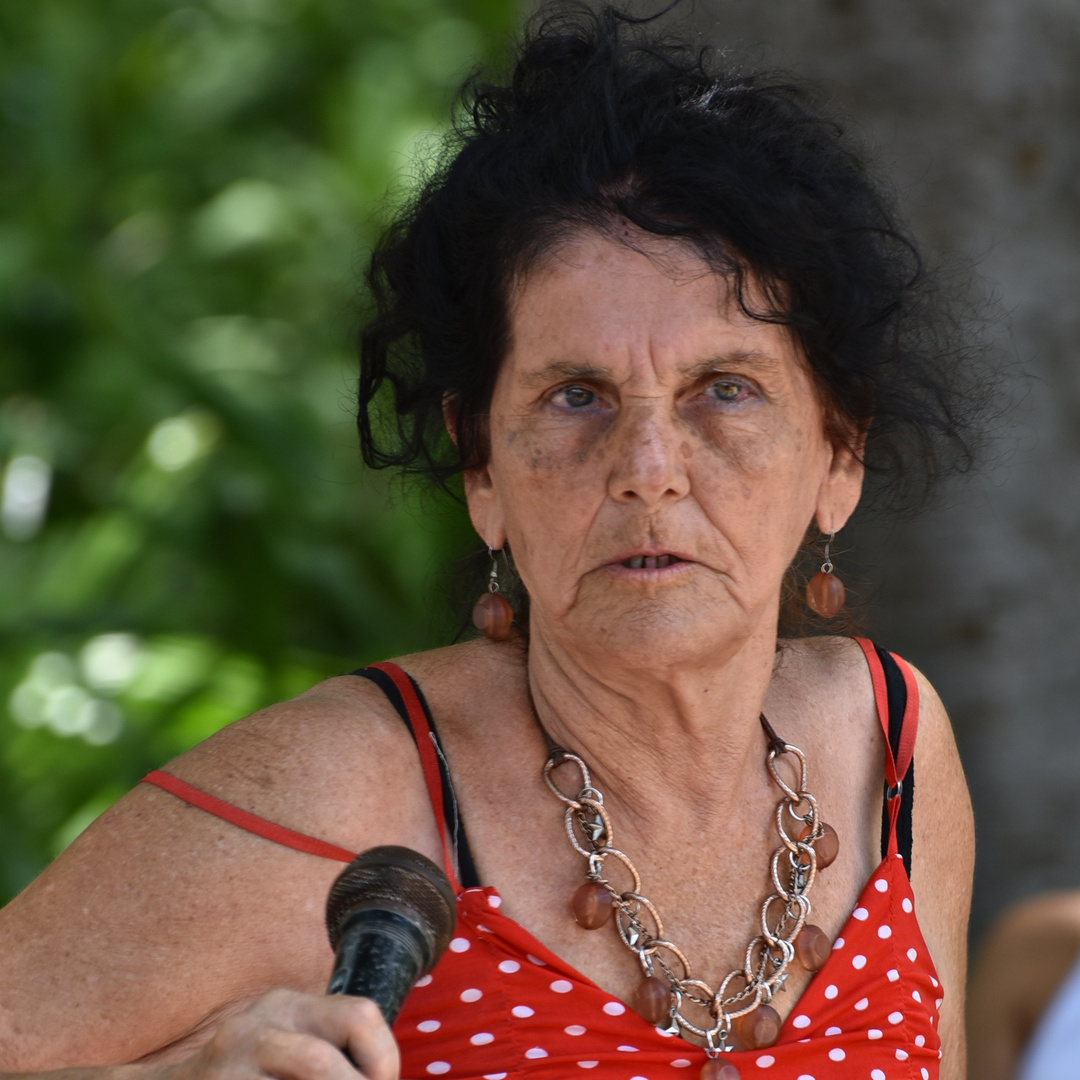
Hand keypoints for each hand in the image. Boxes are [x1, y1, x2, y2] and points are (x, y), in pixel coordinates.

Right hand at [169, 990, 398, 1079]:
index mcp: (287, 1005)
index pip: (358, 1014)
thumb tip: (384, 1076)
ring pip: (303, 1076)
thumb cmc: (247, 1071)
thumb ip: (330, 1051)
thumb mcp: (286, 1043)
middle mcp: (256, 1027)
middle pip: (320, 1063)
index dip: (383, 1058)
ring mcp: (226, 1067)